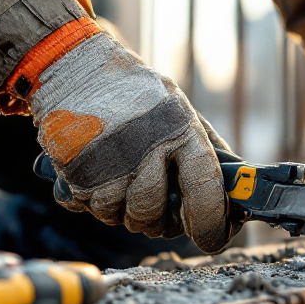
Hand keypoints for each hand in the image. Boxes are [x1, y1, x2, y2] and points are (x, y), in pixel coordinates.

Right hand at [25, 31, 235, 252]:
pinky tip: (97, 172)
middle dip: (155, 220)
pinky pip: (87, 208)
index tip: (211, 239)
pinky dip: (92, 198)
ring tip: (121, 176)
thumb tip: (232, 191)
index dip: (211, 224)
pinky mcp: (72, 171)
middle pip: (153, 215)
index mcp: (180, 130)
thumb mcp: (179, 110)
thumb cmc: (136, 92)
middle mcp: (144, 148)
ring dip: (121, 208)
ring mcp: (105, 162)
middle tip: (154, 203)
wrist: (75, 64)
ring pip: (117, 216)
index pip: (204, 189)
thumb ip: (204, 149)